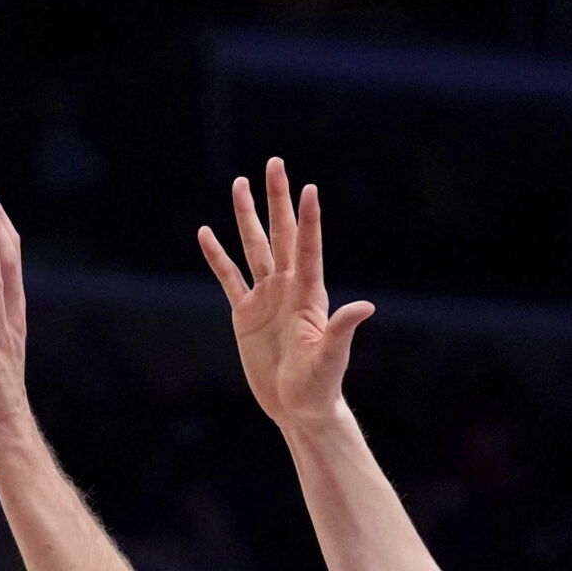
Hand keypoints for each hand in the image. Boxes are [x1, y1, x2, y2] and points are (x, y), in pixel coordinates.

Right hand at [198, 157, 372, 430]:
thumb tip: (365, 307)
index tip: (308, 187)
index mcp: (309, 294)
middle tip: (275, 163)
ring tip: (240, 184)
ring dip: (246, 216)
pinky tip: (206, 233)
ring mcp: (265, 298)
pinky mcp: (245, 314)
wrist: (298, 407)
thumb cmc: (320, 385)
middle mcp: (288, 288)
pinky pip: (229, 278)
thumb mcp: (331, 357)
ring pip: (253, 247)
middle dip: (276, 199)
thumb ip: (342, 330)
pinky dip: (217, 257)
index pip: (307, 247)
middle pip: (279, 234)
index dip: (307, 218)